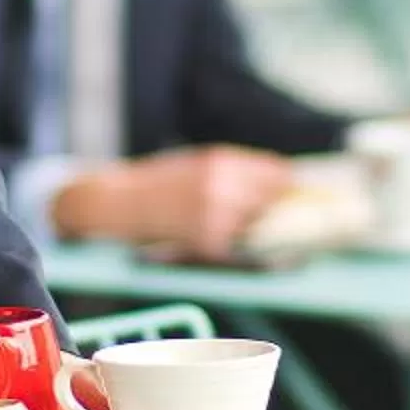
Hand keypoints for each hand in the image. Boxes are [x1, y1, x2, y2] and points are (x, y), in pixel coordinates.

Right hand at [51, 146, 293, 256]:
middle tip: (262, 214)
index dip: (286, 185)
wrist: (117, 203)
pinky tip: (210, 238)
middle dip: (272, 209)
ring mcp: (216, 216)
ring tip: (229, 225)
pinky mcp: (206, 242)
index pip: (278, 173)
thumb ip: (235, 172)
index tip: (291, 193)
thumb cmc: (157, 183)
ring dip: (251, 229)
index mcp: (222, 161)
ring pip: (256, 226)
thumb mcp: (197, 163)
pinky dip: (229, 247)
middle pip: (273, 201)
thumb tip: (278, 185)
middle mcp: (224, 186)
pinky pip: (234, 249)